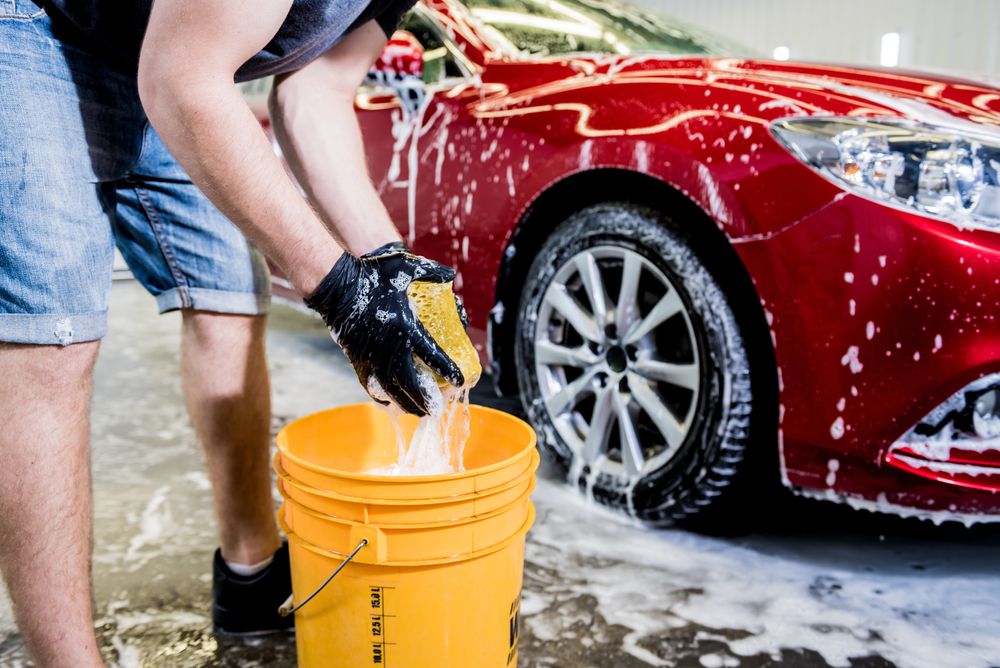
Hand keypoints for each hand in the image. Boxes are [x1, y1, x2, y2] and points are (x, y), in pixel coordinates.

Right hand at [305, 242, 463, 415]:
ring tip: (420, 413)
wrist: (337, 284)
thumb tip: (450, 275)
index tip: (459, 381)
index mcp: (406, 327)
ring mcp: (372, 355)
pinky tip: (392, 405)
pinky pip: (372, 385)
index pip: (433, 356)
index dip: (448, 370)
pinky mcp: (358, 359)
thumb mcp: (404, 267)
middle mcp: (391, 347)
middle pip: (413, 383)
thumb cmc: (372, 274)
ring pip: (392, 390)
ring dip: (407, 404)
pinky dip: (383, 398)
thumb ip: (430, 271)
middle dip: (427, 399)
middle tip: (438, 409)